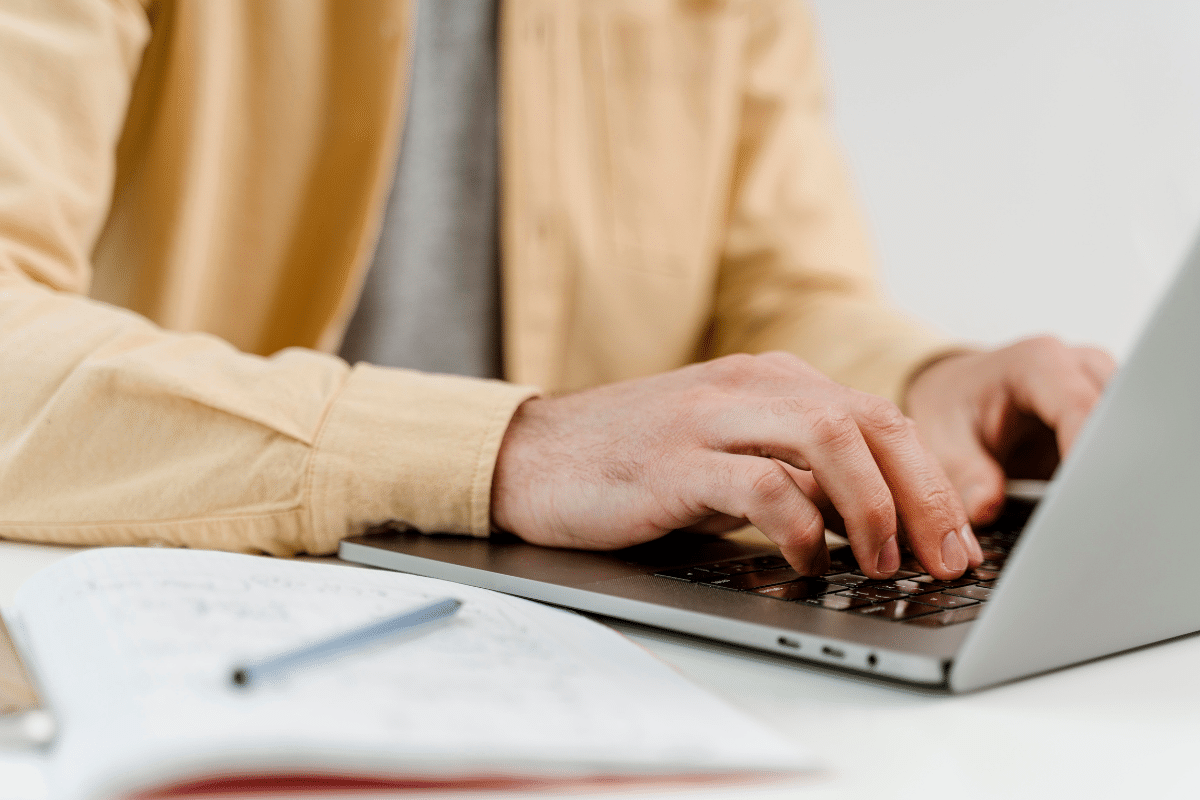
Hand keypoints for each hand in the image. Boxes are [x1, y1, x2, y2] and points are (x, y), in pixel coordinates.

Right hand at [491, 353, 981, 579]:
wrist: (533, 455)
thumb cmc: (632, 461)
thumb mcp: (726, 452)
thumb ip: (791, 467)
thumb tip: (869, 518)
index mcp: (769, 380)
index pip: (879, 417)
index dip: (931, 480)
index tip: (956, 539)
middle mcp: (749, 386)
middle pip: (871, 422)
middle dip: (925, 495)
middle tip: (948, 558)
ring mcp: (711, 418)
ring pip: (830, 439)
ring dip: (874, 507)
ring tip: (883, 562)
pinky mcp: (674, 461)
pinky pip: (762, 484)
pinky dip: (800, 526)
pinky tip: (807, 560)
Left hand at [904, 336, 1116, 524]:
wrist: (957, 391)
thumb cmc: (951, 405)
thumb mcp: (942, 438)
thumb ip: (964, 471)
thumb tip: (987, 509)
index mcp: (1038, 364)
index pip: (1082, 408)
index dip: (1089, 455)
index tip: (1086, 499)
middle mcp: (1080, 369)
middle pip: (1120, 419)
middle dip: (1109, 469)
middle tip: (1090, 518)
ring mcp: (1101, 391)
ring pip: (1132, 435)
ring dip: (1115, 475)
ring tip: (1091, 517)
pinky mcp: (1108, 418)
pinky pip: (1125, 448)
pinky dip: (1113, 479)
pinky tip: (1094, 509)